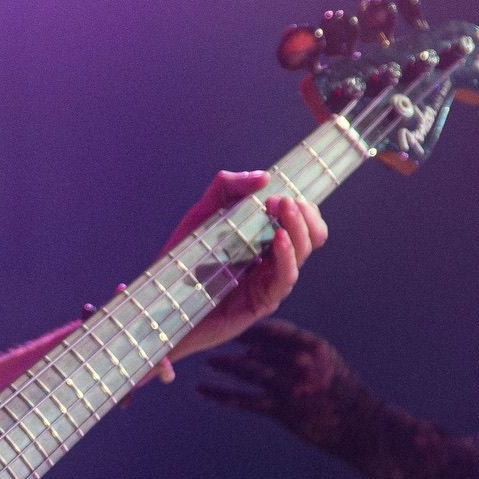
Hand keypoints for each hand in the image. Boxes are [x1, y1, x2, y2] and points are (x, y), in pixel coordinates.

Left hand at [163, 173, 327, 360]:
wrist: (165, 301)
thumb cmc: (184, 259)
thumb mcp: (202, 213)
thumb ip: (227, 188)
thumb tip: (264, 177)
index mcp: (264, 238)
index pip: (301, 219)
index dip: (299, 204)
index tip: (278, 193)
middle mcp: (273, 259)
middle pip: (312, 235)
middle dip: (304, 213)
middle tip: (283, 201)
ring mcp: (270, 280)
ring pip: (304, 252)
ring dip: (298, 227)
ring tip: (283, 209)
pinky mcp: (262, 300)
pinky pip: (286, 277)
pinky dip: (287, 255)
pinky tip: (279, 238)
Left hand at [195, 318, 363, 441]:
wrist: (362, 426)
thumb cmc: (343, 392)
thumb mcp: (327, 361)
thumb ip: (298, 349)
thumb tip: (256, 347)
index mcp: (313, 347)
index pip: (273, 330)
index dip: (249, 328)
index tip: (232, 325)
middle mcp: (301, 364)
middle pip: (257, 350)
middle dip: (232, 346)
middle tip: (211, 342)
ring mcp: (291, 388)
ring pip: (248, 372)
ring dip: (224, 366)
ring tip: (209, 363)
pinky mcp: (283, 411)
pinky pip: (245, 400)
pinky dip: (221, 395)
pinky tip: (204, 391)